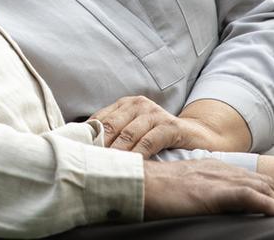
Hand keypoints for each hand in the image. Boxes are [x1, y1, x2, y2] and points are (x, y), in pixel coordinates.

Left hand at [90, 96, 242, 156]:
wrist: (197, 136)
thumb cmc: (159, 138)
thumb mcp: (135, 134)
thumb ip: (115, 137)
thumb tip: (84, 151)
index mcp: (125, 104)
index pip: (99, 119)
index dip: (87, 137)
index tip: (75, 154)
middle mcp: (138, 104)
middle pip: (111, 126)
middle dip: (98, 146)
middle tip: (87, 164)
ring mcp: (155, 113)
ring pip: (128, 134)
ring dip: (116, 152)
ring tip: (105, 168)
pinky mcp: (170, 125)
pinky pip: (150, 141)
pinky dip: (138, 154)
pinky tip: (132, 166)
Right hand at [143, 159, 273, 219]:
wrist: (139, 183)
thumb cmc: (152, 188)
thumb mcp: (179, 184)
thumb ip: (195, 188)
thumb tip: (201, 199)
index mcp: (208, 167)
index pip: (242, 175)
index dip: (262, 185)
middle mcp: (216, 169)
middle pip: (254, 179)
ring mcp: (216, 179)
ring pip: (256, 186)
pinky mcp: (214, 192)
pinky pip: (248, 197)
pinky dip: (267, 203)